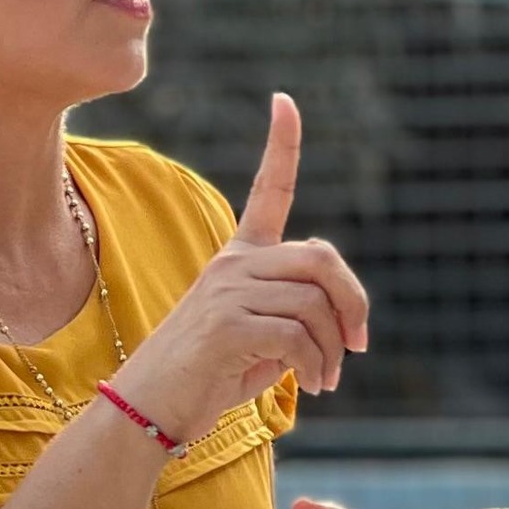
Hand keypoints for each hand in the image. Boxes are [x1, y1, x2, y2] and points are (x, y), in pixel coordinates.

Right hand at [111, 93, 371, 444]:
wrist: (149, 408)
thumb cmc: (209, 376)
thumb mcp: (261, 338)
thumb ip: (298, 316)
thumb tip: (347, 319)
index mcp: (239, 258)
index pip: (268, 190)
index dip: (281, 144)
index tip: (284, 100)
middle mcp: (234, 265)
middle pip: (321, 258)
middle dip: (354, 302)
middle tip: (358, 344)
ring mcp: (228, 292)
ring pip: (315, 306)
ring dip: (333, 351)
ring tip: (324, 381)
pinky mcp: (227, 326)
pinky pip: (298, 337)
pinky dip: (315, 366)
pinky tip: (309, 386)